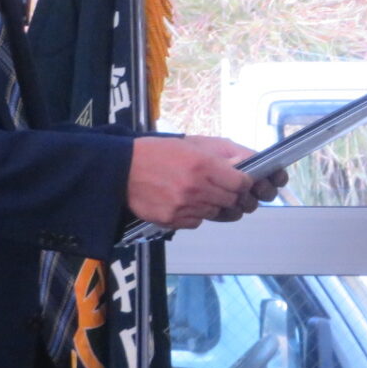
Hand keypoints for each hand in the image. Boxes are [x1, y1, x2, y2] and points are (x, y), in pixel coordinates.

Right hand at [126, 136, 253, 230]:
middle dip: (232, 196)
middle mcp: (197, 187)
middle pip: (232, 201)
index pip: (241, 183)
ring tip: (200, 194)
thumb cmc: (157, 152)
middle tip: (225, 190)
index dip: (244, 183)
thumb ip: (218, 156)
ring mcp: (185, 206)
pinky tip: (184, 203)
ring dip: (213, 205)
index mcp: (203, 164)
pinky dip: (196, 215)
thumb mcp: (190, 145)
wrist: (122, 169)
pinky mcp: (173, 220)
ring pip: (216, 213)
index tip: (241, 181)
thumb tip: (242, 167)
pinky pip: (197, 222)